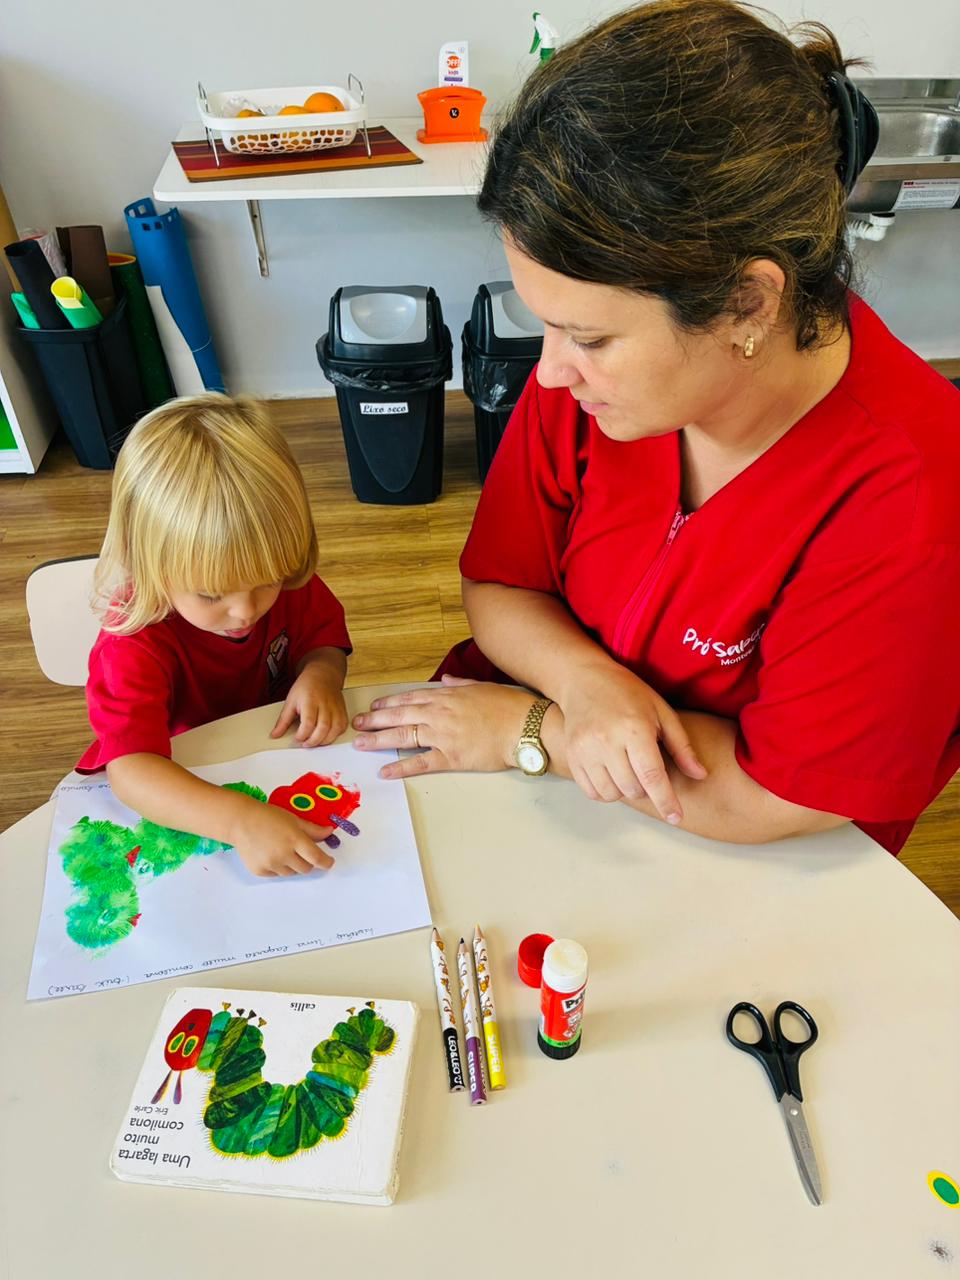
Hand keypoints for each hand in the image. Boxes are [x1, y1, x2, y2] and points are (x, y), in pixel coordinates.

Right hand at [230, 798, 335, 876]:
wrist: (240, 822)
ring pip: (291, 873)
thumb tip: (330, 832)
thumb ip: (312, 829)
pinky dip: (278, 868)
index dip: (326, 862)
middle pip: (306, 869)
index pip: (317, 858)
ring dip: (292, 865)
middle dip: (308, 862)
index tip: (328, 862)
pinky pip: (276, 875)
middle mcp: (283, 854)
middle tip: (302, 852)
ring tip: (282, 850)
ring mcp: (271, 864)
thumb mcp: (293, 819)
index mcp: (294, 839)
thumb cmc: (268, 817)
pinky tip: (271, 854)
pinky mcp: (260, 871)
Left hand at [271, 667, 348, 746]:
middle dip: (313, 741)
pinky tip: (326, 736)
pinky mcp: (342, 711)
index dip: (302, 735)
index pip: (308, 723)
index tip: (297, 738)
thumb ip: (283, 720)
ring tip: (315, 741)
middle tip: (305, 743)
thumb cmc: (307, 686)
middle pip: (323, 728)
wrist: (323, 675)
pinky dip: (335, 735)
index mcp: (310, 700)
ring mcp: (335, 708)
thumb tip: (275, 734)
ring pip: (334, 730)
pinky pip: (342, 727)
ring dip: (324, 741)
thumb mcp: (291, 700)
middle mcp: (325, 705)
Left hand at [352, 676, 530, 779]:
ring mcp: (443, 735)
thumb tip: (448, 679)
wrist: (525, 726)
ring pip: (403, 736)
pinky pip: (420, 763)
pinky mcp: (450, 757)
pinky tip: (385, 771)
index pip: (410, 698)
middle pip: (399, 716)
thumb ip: (461, 684)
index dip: (389, 703)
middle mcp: (439, 714)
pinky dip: (400, 767)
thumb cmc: (510, 706)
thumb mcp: (483, 687)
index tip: (374, 707)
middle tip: (357, 725)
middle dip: (374, 720)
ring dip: (378, 740)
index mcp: (447, 696)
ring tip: (360, 744)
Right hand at [561, 662, 706, 820]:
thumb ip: (681, 746)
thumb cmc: (628, 693)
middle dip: (646, 788)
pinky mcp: (572, 756)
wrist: (584, 679)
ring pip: (612, 794)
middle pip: (633, 788)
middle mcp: (606, 741)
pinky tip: (612, 773)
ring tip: (628, 769)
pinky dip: (606, 791)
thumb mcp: (661, 711)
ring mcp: (585, 750)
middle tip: (646, 767)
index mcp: (634, 729)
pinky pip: (592, 792)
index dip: (666, 800)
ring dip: (625, 790)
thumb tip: (700, 775)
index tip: (676, 817)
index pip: (652, 776)